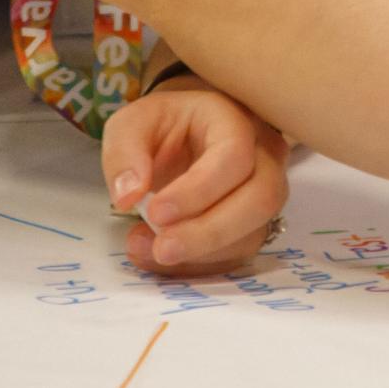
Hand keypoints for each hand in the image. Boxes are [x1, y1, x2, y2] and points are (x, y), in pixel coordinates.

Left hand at [102, 81, 290, 277]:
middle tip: (163, 249)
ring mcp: (264, 194)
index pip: (234, 156)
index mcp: (234, 121)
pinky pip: (238, 255)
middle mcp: (263, 156)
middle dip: (210, 232)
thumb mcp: (131, 126)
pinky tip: (162, 259)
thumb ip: (124, 154)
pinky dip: (199, 266)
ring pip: (253, 234)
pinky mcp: (254, 226)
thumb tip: (128, 198)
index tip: (156, 212)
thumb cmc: (160, 128)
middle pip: (260, 199)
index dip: (199, 190)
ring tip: (151, 252)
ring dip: (201, 254)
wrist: (178, 142)